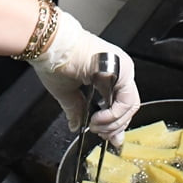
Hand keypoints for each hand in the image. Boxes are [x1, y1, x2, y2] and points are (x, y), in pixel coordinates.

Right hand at [27, 9, 139, 145]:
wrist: (53, 46)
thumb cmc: (57, 62)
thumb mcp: (68, 93)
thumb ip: (77, 110)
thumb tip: (76, 126)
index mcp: (107, 73)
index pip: (120, 105)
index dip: (113, 124)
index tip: (105, 136)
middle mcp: (119, 70)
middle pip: (128, 108)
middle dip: (114, 127)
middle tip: (100, 134)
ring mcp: (123, 69)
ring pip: (130, 106)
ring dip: (113, 123)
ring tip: (95, 127)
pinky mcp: (123, 70)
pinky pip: (126, 100)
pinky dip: (113, 115)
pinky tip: (98, 119)